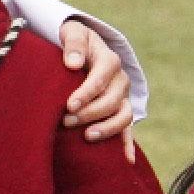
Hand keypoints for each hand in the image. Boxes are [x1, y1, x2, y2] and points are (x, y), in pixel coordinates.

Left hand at [56, 20, 139, 146]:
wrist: (84, 49)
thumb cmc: (74, 42)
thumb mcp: (72, 32)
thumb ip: (73, 44)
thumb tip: (73, 63)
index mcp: (109, 60)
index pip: (101, 78)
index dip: (86, 93)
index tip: (69, 105)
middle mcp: (120, 80)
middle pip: (112, 101)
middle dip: (89, 113)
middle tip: (65, 121)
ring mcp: (123, 98)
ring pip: (124, 116)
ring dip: (107, 129)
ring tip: (86, 136)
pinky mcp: (120, 111)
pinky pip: (128, 129)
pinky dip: (129, 145)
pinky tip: (126, 161)